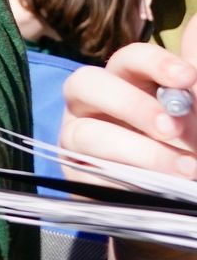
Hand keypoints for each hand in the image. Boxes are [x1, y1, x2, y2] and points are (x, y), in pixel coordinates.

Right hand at [60, 36, 196, 181]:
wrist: (171, 201)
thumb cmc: (182, 148)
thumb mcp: (191, 114)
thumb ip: (192, 81)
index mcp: (124, 82)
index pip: (129, 59)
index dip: (154, 63)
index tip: (187, 77)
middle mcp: (91, 103)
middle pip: (88, 83)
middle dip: (134, 105)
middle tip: (174, 127)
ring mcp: (76, 136)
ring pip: (87, 132)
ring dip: (141, 149)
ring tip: (188, 167)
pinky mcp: (74, 172)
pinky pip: (89, 170)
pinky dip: (129, 176)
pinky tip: (164, 185)